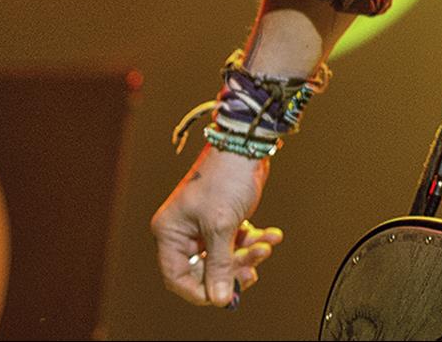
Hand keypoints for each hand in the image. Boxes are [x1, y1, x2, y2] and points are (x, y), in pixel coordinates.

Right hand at [151, 147, 282, 306]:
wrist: (247, 144)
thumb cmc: (226, 176)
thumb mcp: (222, 226)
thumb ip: (220, 265)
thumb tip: (221, 298)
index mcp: (170, 232)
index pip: (178, 277)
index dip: (202, 289)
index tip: (226, 294)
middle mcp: (182, 231)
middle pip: (205, 269)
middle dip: (232, 269)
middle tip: (255, 267)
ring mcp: (203, 225)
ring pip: (224, 257)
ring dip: (247, 254)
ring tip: (267, 245)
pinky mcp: (222, 219)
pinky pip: (235, 242)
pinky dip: (253, 241)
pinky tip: (271, 235)